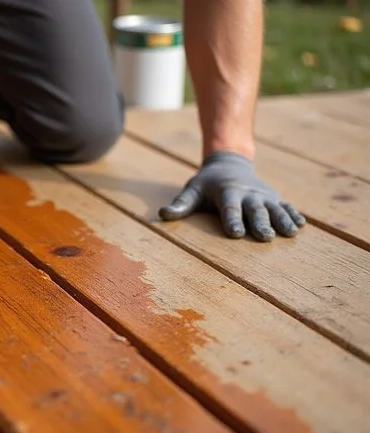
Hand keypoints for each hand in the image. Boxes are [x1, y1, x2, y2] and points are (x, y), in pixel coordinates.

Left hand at [159, 151, 305, 240]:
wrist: (229, 163)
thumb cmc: (206, 183)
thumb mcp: (192, 191)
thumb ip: (180, 205)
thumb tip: (162, 215)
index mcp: (227, 192)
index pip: (229, 208)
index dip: (232, 220)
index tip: (236, 234)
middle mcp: (248, 193)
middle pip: (255, 210)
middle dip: (260, 223)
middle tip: (266, 237)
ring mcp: (263, 195)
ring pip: (275, 208)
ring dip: (282, 220)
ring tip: (290, 233)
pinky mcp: (274, 198)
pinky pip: (286, 206)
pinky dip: (293, 215)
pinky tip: (301, 226)